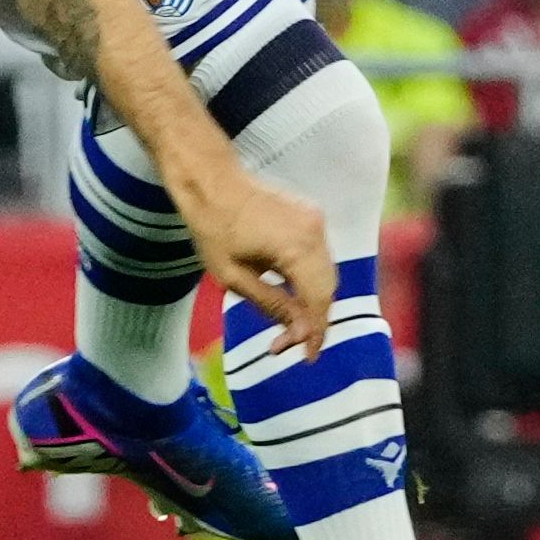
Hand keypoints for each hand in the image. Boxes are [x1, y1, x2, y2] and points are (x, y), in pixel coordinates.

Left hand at [167, 156, 334, 359]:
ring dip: (311, 300)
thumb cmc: (214, 228)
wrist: (211, 181)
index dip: (316, 332)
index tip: (307, 358)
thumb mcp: (234, 278)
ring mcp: (315, 221)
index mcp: (297, 247)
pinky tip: (289, 295)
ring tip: (286, 324)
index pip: (319, 300)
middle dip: (312, 320)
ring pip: (326, 273)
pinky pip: (318, 257)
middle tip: (286, 345)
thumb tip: (299, 331)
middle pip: (327, 288)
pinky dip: (309, 280)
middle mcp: (315, 231)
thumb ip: (272, 305)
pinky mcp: (310, 216)